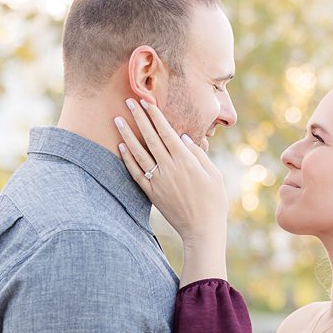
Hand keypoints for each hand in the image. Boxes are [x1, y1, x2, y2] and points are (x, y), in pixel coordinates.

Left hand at [115, 98, 227, 249]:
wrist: (202, 230)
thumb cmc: (214, 201)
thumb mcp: (214, 175)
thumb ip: (199, 154)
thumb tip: (184, 137)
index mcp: (186, 161)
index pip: (166, 132)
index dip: (155, 116)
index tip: (147, 102)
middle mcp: (169, 168)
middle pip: (149, 138)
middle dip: (138, 118)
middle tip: (128, 101)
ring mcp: (158, 181)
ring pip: (138, 153)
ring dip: (127, 135)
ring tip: (117, 120)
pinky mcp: (152, 193)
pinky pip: (135, 173)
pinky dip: (127, 159)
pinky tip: (121, 147)